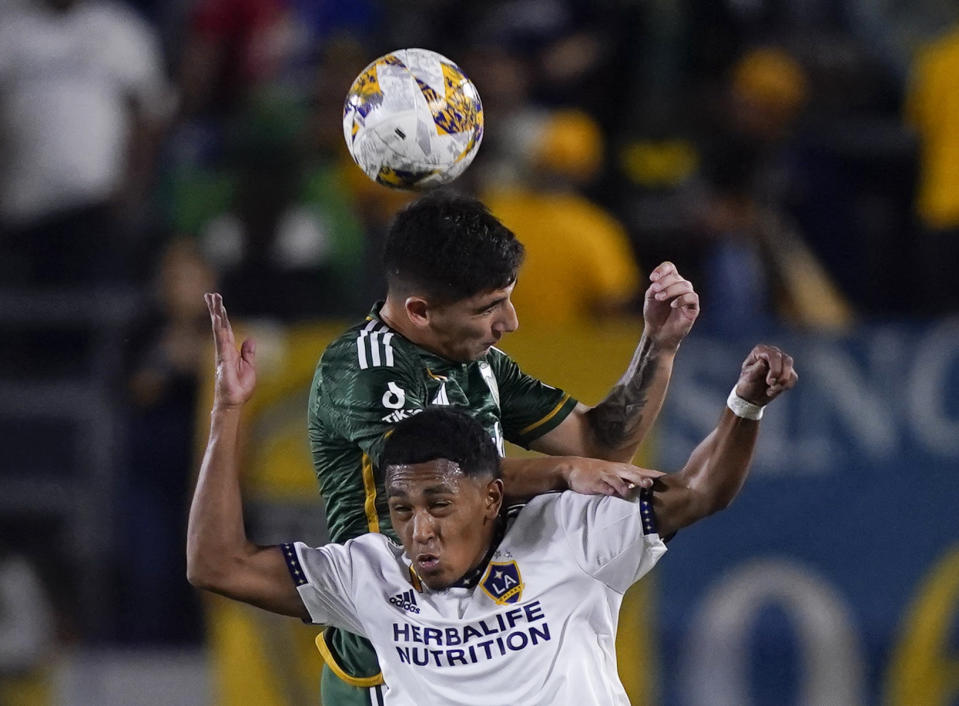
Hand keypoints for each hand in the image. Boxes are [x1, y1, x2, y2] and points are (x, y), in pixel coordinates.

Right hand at [205, 293, 255, 407]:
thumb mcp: (249, 367)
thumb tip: (249, 339)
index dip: (222, 316)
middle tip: (211, 295)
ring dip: (216, 313)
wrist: (233, 402)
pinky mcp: (223, 359)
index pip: (226, 329)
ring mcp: (221, 353)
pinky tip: (217, 318)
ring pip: (218, 329)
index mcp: (230, 351)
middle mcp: (223, 349)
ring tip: (213, 299)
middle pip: (219, 325)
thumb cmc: (239, 388)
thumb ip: (248, 353)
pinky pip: (221, 340)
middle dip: (215, 310)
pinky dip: (219, 328)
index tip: (218, 303)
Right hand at [564, 458, 664, 497]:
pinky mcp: (594, 482)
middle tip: (654, 483)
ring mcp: (605, 475)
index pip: (641, 470)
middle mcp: (615, 470)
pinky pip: (603, 485)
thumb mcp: (613, 475)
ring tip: (638, 487)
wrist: (571, 469)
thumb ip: (627, 481)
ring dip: (629, 482)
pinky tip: (614, 492)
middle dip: (643, 477)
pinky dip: (609, 488)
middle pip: (632, 473)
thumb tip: (644, 489)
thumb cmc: (595, 473)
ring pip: (619, 478)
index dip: (653, 473)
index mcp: (621, 469)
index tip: (668, 478)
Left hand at [643, 261, 699, 349]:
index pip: (670, 268)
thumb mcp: (650, 298)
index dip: (662, 269)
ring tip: (659, 297)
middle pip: (676, 277)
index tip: (652, 278)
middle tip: (655, 290)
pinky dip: (681, 299)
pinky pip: (692, 297)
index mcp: (670, 282)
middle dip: (664, 282)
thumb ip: (654, 288)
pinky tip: (672, 305)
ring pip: (685, 285)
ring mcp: (688, 297)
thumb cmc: (654, 314)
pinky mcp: (693, 308)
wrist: (658, 333)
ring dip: (671, 290)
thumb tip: (659, 282)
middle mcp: (680, 287)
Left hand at [734, 344, 797, 405]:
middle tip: (771, 386)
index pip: (774, 355)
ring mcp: (781, 361)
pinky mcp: (788, 371)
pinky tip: (773, 390)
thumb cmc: (747, 384)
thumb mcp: (747, 378)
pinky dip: (785, 386)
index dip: (775, 369)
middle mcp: (773, 352)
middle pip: (787, 360)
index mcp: (760, 350)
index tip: (769, 382)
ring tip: (771, 390)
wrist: (751, 395)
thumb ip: (755, 370)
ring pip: (791, 369)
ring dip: (783, 382)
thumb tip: (763, 363)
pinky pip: (793, 378)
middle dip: (781, 376)